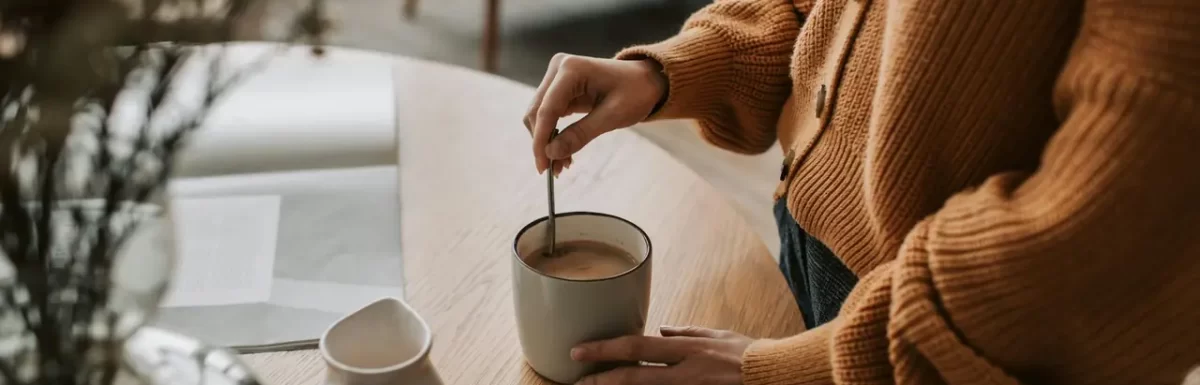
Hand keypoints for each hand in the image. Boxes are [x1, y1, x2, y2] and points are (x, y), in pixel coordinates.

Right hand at [524, 53, 667, 174]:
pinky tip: (564, 153)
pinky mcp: (559, 89)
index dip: (541, 140)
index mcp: (571, 69)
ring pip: (539, 115)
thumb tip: (551, 153)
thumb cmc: (636, 92)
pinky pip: (549, 115)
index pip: (547, 109)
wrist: (646, 80)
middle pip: (537, 112)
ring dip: (546, 141)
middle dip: (542, 143)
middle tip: (553, 170)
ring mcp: (557, 78)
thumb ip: (581, 134)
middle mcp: (559, 69)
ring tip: (562, 165)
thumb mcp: (612, 116)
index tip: (542, 167)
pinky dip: (553, 135)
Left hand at [570, 326, 753, 384]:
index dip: (605, 349)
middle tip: (576, 381)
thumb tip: (660, 331)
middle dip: (601, 379)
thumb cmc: (749, 355)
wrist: (777, 377)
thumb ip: (687, 333)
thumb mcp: (718, 335)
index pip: (637, 347)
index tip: (579, 349)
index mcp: (688, 348)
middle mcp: (685, 371)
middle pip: (634, 376)